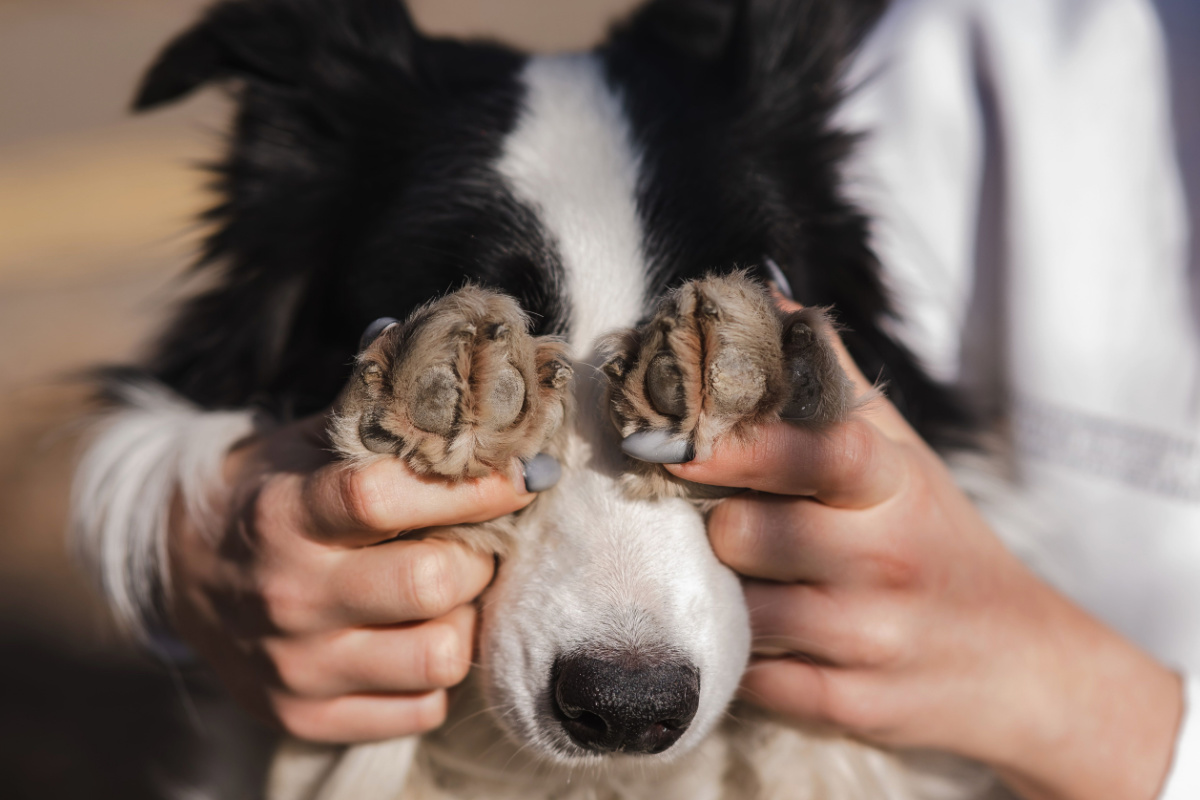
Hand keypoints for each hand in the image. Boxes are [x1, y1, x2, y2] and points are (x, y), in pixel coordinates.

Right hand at [167, 414, 545, 743]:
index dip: (470, 487)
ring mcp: (296, 667)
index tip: (522, 476)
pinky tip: (415, 638)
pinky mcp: (306, 717)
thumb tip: (481, 395)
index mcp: (286, 515)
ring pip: (438, 657)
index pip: (385, 498)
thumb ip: (388, 424)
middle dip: (476, 558)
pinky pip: (421, 709)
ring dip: (463, 622)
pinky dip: (435, 676)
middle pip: (431, 584)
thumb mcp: (310, 445)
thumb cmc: (272, 494)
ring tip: (446, 598)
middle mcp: (288, 596)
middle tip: (474, 545)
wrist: (181, 569)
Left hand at [667, 299, 1182, 799]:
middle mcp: (885, 562)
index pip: (819, 450)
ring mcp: (870, 642)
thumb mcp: (902, 457)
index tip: (676, 440)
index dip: (742, 443)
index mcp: (895, 487)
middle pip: (746, 535)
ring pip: (740, 612)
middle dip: (722, 530)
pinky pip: (753, 681)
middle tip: (731, 526)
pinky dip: (746, 661)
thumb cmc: (939, 543)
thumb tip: (766, 302)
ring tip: (758, 587)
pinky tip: (773, 640)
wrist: (1021, 665)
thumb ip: (831, 382)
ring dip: (730, 599)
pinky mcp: (850, 710)